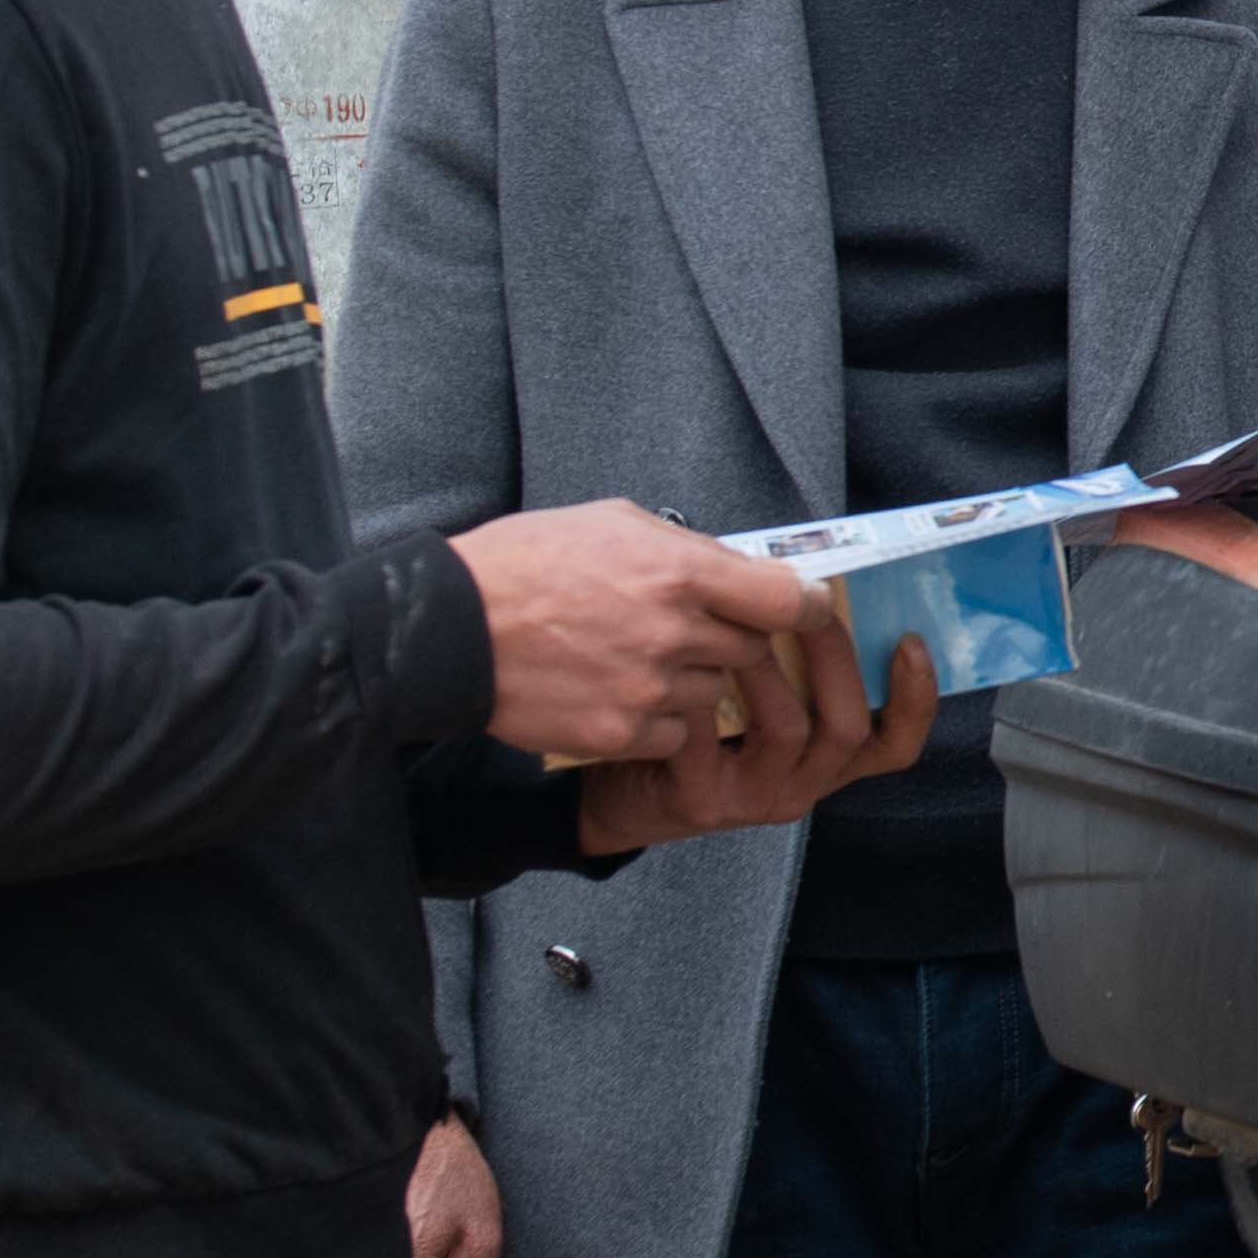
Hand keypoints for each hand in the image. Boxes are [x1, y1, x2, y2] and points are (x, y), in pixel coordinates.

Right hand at [453, 500, 849, 760]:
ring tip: (638, 659)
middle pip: (751, 651)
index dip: (803, 605)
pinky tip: (619, 692)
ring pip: (714, 696)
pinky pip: (674, 734)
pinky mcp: (622, 733)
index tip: (805, 608)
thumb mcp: (612, 523)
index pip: (784, 599)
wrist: (452, 630)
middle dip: (731, 640)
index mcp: (679, 572)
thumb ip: (684, 548)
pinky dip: (659, 720)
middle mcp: (674, 633)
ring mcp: (649, 689)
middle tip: (692, 631)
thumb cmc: (526, 563)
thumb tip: (737, 567)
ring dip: (692, 681)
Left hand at [567, 624, 941, 845]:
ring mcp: (754, 799)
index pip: (894, 742)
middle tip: (810, 606)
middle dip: (835, 656)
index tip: (910, 640)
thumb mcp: (754, 696)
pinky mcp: (703, 802)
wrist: (617, 786)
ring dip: (769, 665)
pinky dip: (703, 691)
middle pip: (848, 728)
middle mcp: (800, 785)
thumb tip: (807, 579)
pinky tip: (684, 661)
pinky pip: (715, 739)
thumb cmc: (694, 723)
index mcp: (823, 758)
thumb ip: (788, 657)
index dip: (916, 697)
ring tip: (740, 624)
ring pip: (788, 728)